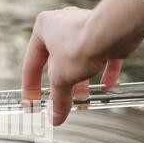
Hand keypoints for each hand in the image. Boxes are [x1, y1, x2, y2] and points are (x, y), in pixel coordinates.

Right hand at [21, 7, 139, 125]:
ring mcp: (85, 27)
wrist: (112, 33)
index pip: (32, 63)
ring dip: (81, 80)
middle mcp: (63, 24)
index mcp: (43, 28)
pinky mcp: (107, 34)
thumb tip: (56, 118)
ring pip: (80, 58)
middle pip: (57, 62)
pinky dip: (105, 72)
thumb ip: (58, 100)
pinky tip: (107, 86)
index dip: (31, 86)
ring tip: (83, 97)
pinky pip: (104, 56)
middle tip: (60, 101)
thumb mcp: (61, 80)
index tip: (33, 101)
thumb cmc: (79, 46)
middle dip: (60, 84)